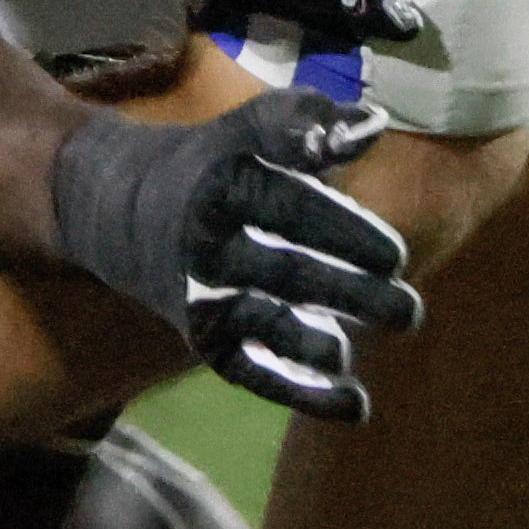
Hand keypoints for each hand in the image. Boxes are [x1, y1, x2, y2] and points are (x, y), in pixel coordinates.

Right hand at [49, 88, 422, 420]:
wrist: (119, 210)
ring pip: (267, 327)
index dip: (342, 232)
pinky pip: (253, 371)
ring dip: (317, 346)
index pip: (286, 208)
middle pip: (286, 273)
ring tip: (356, 355)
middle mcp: (209, 248)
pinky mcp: (207, 339)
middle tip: (409, 311)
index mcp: (222, 188)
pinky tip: (355, 405)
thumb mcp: (249, 128)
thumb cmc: (213, 162)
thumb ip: (311, 123)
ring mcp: (205, 298)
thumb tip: (377, 124)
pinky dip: (300, 392)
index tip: (397, 257)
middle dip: (349, 295)